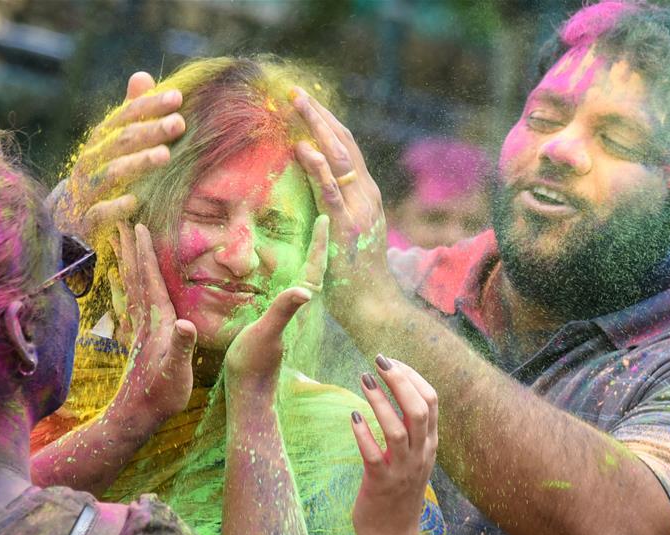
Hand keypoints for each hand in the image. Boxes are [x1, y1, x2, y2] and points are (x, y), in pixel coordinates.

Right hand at [54, 72, 185, 237]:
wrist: (70, 218)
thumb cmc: (102, 174)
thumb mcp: (114, 143)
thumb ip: (130, 114)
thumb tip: (144, 76)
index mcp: (100, 141)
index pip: (125, 117)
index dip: (149, 106)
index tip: (178, 97)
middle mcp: (90, 161)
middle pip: (121, 141)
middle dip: (151, 130)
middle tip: (180, 123)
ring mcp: (86, 189)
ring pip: (110, 173)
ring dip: (138, 163)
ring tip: (165, 155)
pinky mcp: (86, 219)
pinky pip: (99, 212)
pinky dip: (116, 207)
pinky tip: (135, 202)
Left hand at [110, 223, 196, 426]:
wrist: (137, 416)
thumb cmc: (162, 395)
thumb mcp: (178, 372)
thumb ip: (182, 347)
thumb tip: (185, 324)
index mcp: (158, 323)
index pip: (151, 281)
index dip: (146, 254)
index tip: (141, 227)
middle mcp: (145, 322)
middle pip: (136, 277)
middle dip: (132, 248)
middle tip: (125, 221)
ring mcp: (139, 329)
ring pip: (132, 286)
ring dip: (128, 261)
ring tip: (122, 240)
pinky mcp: (138, 338)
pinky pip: (132, 301)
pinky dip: (128, 284)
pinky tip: (125, 280)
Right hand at [224, 215, 328, 385]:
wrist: (250, 392)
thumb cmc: (254, 363)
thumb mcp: (266, 333)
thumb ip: (284, 310)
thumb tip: (305, 290)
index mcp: (299, 307)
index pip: (314, 268)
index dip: (320, 243)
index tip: (326, 217)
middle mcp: (301, 311)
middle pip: (317, 270)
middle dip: (321, 244)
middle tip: (325, 217)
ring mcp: (293, 318)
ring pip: (307, 280)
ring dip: (311, 257)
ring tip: (312, 235)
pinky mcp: (284, 325)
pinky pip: (295, 292)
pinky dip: (295, 273)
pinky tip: (289, 271)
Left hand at [291, 88, 397, 319]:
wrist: (374, 306)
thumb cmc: (355, 276)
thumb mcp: (348, 233)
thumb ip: (337, 209)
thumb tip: (314, 190)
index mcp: (367, 195)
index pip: (348, 148)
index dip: (327, 123)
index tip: (306, 103)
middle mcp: (368, 196)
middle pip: (345, 143)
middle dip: (320, 115)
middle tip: (295, 92)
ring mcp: (359, 210)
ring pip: (340, 158)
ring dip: (317, 128)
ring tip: (296, 105)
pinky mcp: (347, 227)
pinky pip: (331, 191)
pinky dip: (317, 167)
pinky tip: (301, 147)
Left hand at [350, 356, 438, 534]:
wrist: (392, 534)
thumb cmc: (397, 489)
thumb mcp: (413, 455)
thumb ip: (411, 428)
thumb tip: (396, 388)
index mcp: (429, 443)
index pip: (431, 401)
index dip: (412, 376)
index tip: (391, 361)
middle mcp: (420, 454)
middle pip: (418, 409)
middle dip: (399, 381)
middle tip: (378, 361)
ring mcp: (403, 470)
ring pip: (397, 430)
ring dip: (380, 401)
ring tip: (363, 379)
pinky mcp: (381, 485)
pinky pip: (373, 456)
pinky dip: (364, 434)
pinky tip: (353, 418)